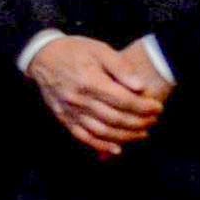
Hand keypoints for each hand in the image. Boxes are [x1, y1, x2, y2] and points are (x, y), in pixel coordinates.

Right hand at [28, 32, 164, 156]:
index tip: (157, 107)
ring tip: (142, 134)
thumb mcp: (100, 49)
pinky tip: (117, 149)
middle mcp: (79, 99)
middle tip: (154, 120)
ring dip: (125, 136)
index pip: (123, 100)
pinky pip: (83, 136)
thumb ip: (121, 67)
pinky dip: (101, 146)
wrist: (42, 57)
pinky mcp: (63, 118)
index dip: (144, 107)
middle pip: (115, 118)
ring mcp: (70, 111)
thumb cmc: (74, 50)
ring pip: (102, 131)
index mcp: (90, 81)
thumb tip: (140, 87)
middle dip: (139, 122)